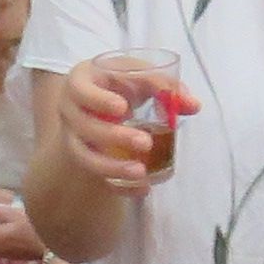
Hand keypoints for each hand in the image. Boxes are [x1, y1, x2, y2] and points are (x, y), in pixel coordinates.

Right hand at [59, 55, 195, 194]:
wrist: (99, 98)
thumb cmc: (119, 81)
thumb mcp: (138, 74)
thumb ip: (165, 86)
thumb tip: (193, 105)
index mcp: (80, 82)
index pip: (80, 91)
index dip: (98, 101)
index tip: (122, 109)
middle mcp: (70, 110)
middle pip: (84, 127)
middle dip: (113, 137)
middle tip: (145, 142)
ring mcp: (73, 137)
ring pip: (84, 157)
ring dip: (111, 168)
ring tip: (141, 173)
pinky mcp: (84, 158)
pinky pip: (96, 177)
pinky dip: (119, 186)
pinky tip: (142, 190)